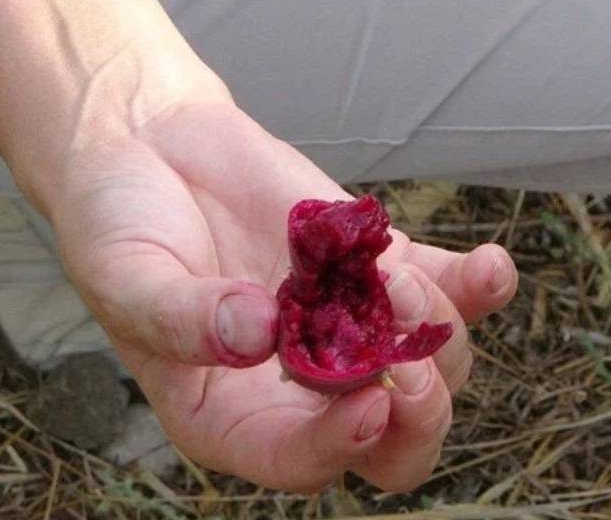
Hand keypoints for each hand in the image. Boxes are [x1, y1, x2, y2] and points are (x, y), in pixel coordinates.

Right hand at [47, 100, 517, 491]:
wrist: (153, 150)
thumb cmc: (120, 229)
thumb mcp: (124, 275)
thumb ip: (180, 316)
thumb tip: (256, 334)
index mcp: (234, 416)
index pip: (304, 460)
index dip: (344, 445)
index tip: (370, 402)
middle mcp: (304, 387)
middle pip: (397, 441)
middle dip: (421, 415)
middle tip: (406, 360)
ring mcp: (352, 328)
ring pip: (435, 367)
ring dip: (434, 329)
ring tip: (390, 274)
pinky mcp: (380, 270)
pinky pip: (450, 291)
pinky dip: (480, 284)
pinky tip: (490, 265)